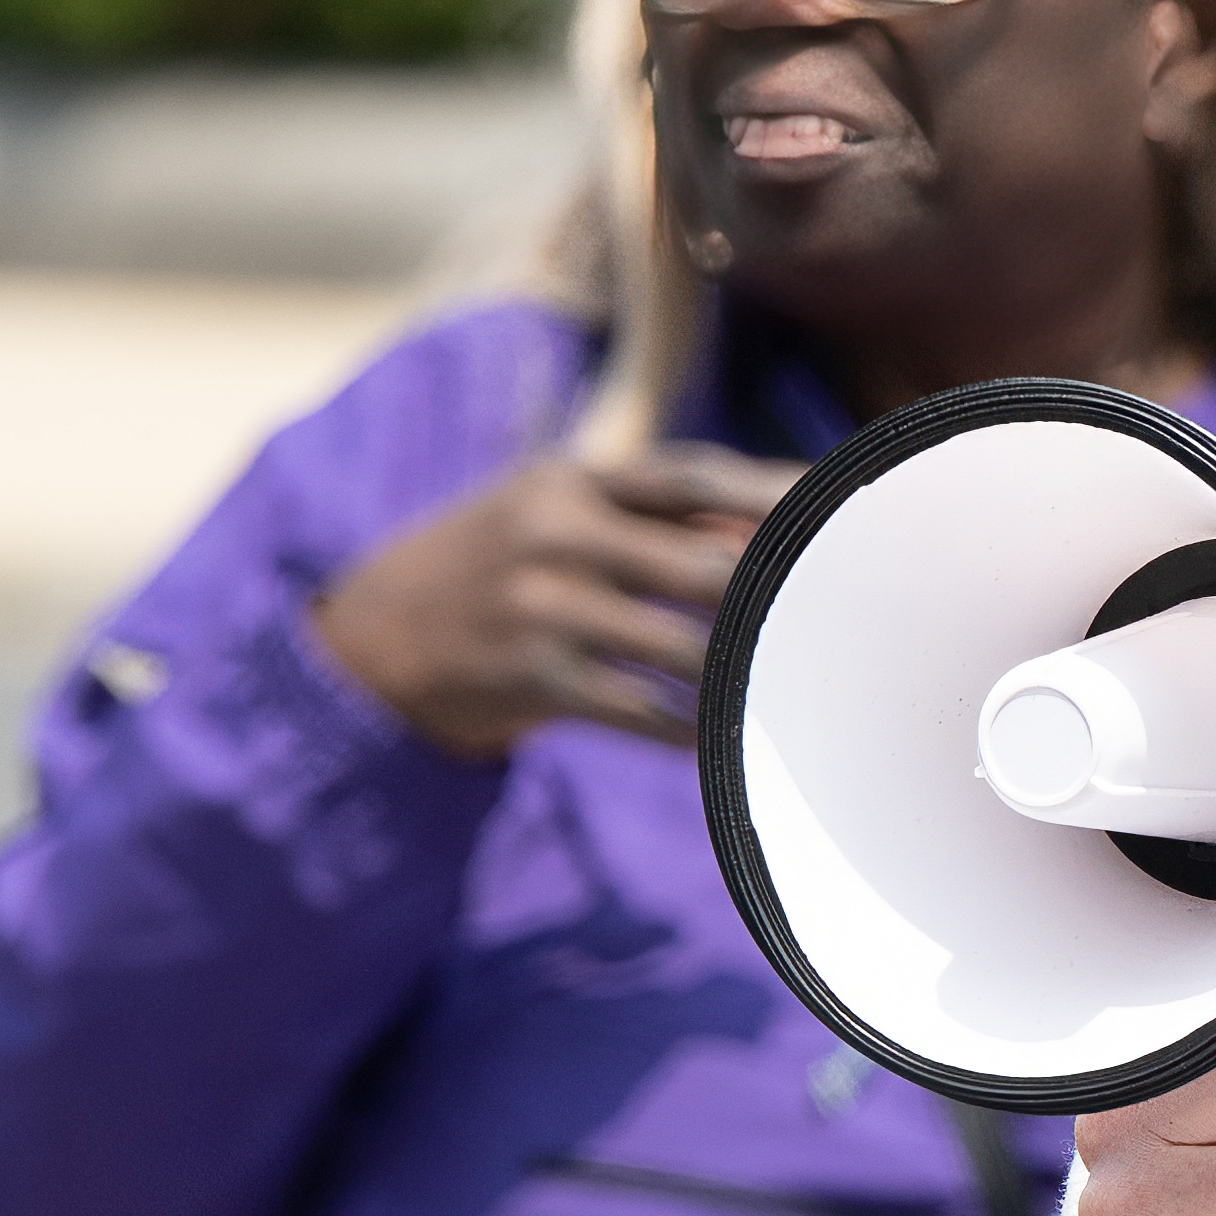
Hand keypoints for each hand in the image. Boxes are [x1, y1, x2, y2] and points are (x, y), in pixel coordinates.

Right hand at [307, 441, 799, 751]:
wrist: (374, 639)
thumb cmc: (496, 572)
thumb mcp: (550, 518)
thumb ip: (648, 523)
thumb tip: (767, 538)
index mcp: (572, 480)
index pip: (695, 478)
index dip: (774, 495)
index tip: (841, 507)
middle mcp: (559, 531)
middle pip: (705, 564)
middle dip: (776, 594)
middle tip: (842, 618)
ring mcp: (545, 605)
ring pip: (684, 646)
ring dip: (742, 672)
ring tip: (795, 685)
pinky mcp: (534, 677)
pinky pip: (643, 712)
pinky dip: (691, 727)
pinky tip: (721, 737)